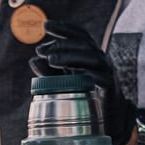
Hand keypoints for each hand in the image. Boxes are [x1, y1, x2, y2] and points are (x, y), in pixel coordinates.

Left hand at [31, 23, 134, 144]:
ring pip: (93, 58)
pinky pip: (102, 78)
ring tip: (51, 60)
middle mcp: (99, 60)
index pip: (80, 35)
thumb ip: (48, 72)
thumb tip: (33, 60)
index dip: (64, 28)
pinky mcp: (111, 89)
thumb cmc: (85, 96)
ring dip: (71, 56)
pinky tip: (74, 75)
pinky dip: (88, 74)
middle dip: (62, 44)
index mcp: (89, 55)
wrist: (107, 119)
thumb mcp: (63, 81)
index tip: (46, 25)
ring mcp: (107, 73)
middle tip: (41, 50)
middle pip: (84, 44)